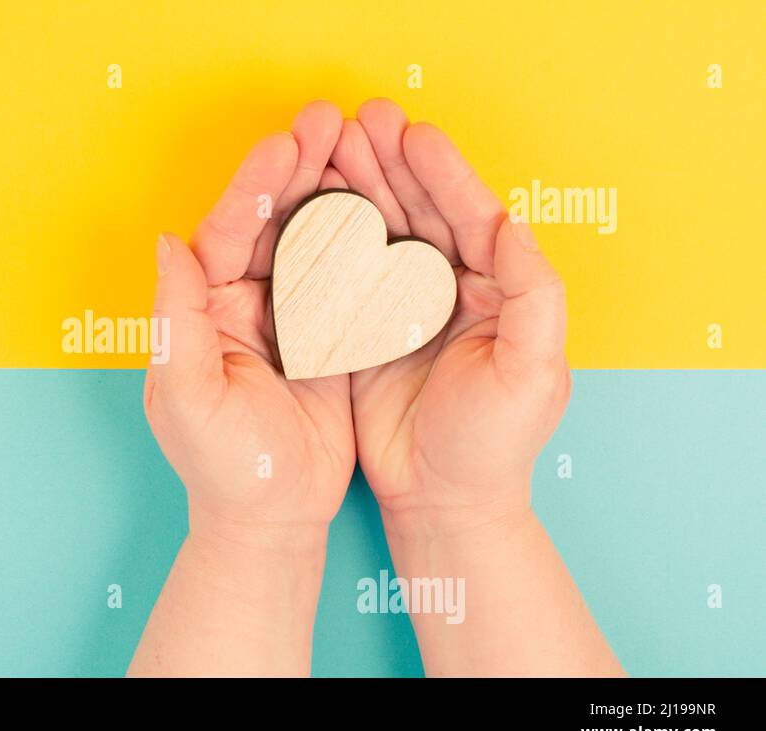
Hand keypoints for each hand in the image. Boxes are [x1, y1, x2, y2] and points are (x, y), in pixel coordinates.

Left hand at [144, 101, 356, 551]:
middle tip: (325, 120)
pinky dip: (363, 239)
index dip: (252, 187)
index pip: (224, 233)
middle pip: (268, 222)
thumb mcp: (185, 395)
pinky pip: (344, 276)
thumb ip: (173, 318)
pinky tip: (389, 206)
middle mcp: (239, 305)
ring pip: (308, 239)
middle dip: (295, 170)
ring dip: (332, 191)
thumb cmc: (220, 466)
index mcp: (201, 311)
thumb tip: (168, 242)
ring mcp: (284, 318)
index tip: (284, 145)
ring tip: (358, 144)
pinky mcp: (324, 338)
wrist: (270, 519)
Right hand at [327, 99, 570, 532]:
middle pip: (418, 212)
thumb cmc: (494, 446)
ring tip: (326, 146)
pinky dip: (324, 238)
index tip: (413, 135)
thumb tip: (517, 227)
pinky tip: (302, 208)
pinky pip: (341, 273)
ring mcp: (402, 308)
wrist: (442, 502)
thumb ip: (534, 297)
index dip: (443, 174)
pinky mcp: (361, 332)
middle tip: (358, 121)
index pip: (471, 217)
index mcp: (496, 290)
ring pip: (377, 234)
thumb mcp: (533, 375)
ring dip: (354, 188)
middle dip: (389, 164)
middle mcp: (449, 290)